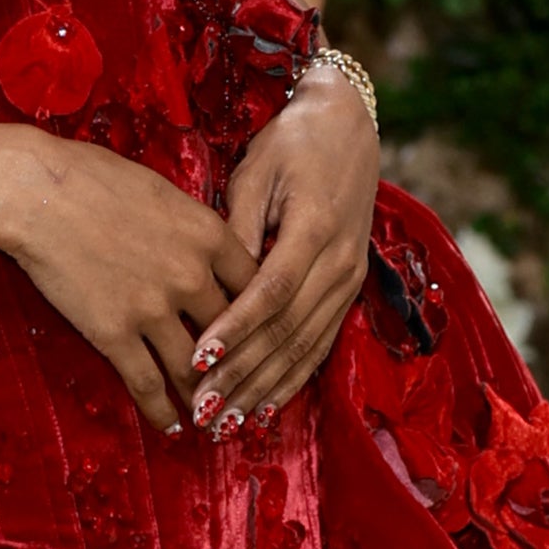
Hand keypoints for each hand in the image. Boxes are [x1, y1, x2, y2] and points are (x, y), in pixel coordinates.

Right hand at [0, 129, 257, 431]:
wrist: (37, 192)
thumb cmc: (94, 178)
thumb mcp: (164, 192)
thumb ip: (194, 227)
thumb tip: (209, 250)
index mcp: (209, 234)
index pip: (257, 287)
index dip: (262, 317)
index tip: (264, 336)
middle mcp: (191, 276)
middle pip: (234, 334)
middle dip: (244, 367)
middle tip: (250, 391)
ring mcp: (153, 308)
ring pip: (195, 370)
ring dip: (208, 400)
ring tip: (217, 422)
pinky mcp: (114, 333)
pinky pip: (148, 384)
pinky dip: (163, 412)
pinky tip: (172, 426)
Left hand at [186, 70, 377, 435]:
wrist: (348, 125)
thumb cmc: (291, 143)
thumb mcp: (256, 172)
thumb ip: (237, 230)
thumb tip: (207, 282)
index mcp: (314, 229)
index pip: (270, 294)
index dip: (234, 331)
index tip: (196, 361)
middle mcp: (340, 262)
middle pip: (288, 331)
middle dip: (244, 375)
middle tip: (203, 410)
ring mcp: (351, 278)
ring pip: (307, 346)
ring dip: (266, 388)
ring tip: (228, 422)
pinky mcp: (351, 287)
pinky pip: (322, 342)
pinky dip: (294, 377)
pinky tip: (267, 404)